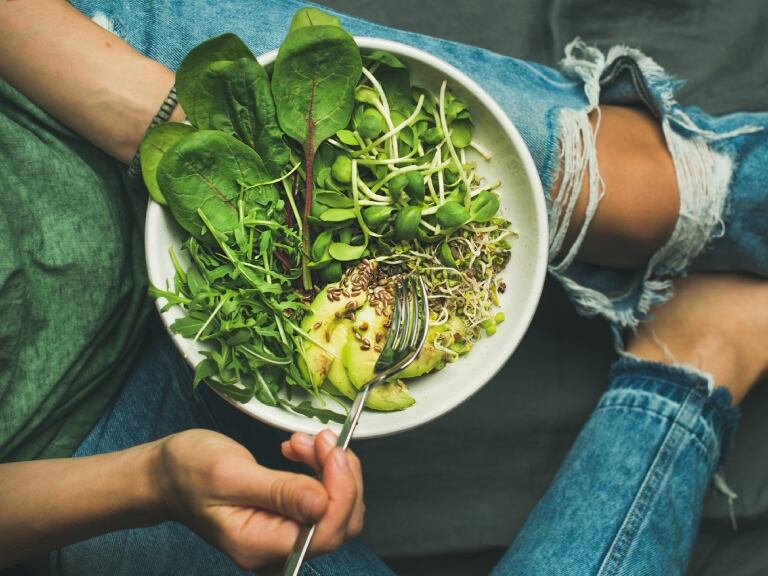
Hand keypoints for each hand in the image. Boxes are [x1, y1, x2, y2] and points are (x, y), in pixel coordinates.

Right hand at [154, 428, 362, 569]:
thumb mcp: (230, 474)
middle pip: (339, 522)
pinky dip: (321, 469)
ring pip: (336, 507)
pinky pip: (322, 498)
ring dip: (330, 467)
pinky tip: (299, 451)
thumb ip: (278, 491)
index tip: (333, 451)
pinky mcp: (287, 517)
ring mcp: (283, 534)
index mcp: (260, 546)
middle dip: (339, 475)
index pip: (326, 532)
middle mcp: (276, 549)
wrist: (167, 474)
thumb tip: (321, 503)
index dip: (341, 491)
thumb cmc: (187, 472)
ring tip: (302, 441)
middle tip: (320, 439)